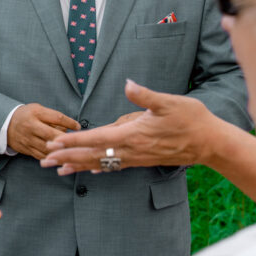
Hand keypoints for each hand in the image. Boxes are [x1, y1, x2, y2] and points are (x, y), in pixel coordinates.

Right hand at [7, 103, 79, 159]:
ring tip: (70, 152)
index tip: (78, 126)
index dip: (69, 122)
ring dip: (59, 151)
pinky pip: (41, 156)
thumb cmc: (27, 115)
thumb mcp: (38, 110)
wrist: (5, 123)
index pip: (56, 117)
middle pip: (51, 134)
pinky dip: (51, 158)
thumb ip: (53, 118)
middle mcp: (30, 126)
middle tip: (76, 143)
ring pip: (46, 148)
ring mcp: (27, 139)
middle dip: (64, 140)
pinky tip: (60, 158)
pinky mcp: (26, 149)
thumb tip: (71, 128)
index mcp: (35, 113)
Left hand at [42, 79, 212, 173]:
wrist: (212, 144)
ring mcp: (136, 158)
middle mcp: (131, 150)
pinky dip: (97, 168)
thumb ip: (146, 96)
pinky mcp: (141, 160)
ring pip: (100, 163)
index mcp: (133, 135)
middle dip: (66, 157)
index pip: (96, 139)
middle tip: (43, 161)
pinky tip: (87, 171)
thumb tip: (128, 84)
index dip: (73, 141)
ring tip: (56, 169)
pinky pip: (113, 166)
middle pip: (92, 155)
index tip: (53, 143)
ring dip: (77, 165)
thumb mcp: (170, 102)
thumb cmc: (192, 120)